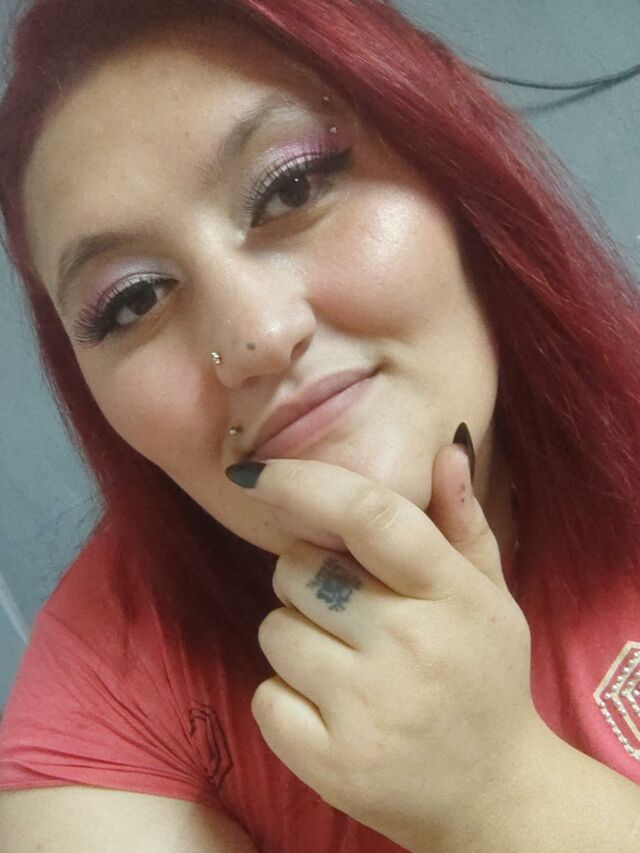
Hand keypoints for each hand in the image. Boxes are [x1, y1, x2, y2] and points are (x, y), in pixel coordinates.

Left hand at [226, 436, 543, 850]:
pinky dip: (285, 697)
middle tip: (345, 607)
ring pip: (275, 629)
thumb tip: (445, 444)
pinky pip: (265, 694)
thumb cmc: (485, 680)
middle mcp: (409, 644)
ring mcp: (366, 706)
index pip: (369, 515)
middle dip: (306, 577)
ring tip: (343, 664)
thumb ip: (462, 520)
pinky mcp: (328, 760)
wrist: (494, 797)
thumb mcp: (489, 596)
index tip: (255, 472)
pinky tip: (329, 709)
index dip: (303, 483)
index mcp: (450, 594)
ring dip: (296, 637)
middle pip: (298, 569)